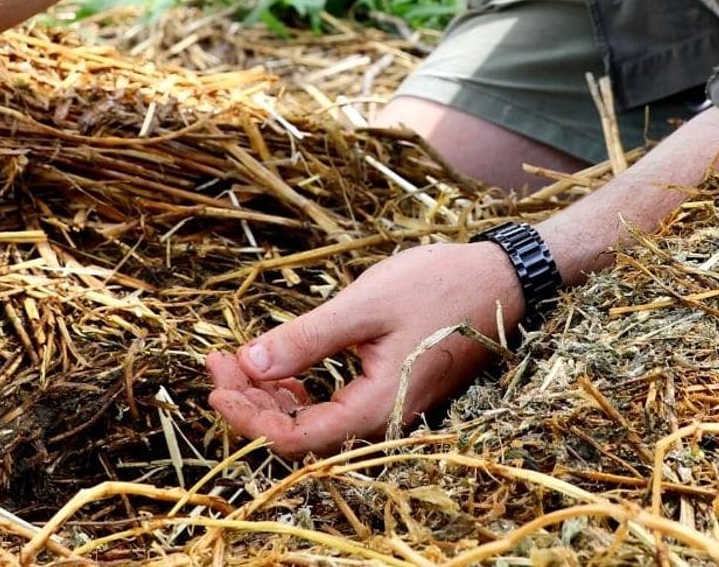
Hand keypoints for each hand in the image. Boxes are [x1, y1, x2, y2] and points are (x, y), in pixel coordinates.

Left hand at [206, 241, 524, 456]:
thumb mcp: (365, 306)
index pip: (294, 439)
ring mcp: (386, 410)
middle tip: (218, 360)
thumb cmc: (440, 286)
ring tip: (236, 360)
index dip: (247, 416)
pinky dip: (298, 388)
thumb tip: (251, 363)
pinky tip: (278, 365)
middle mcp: (381, 422)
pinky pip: (332, 406)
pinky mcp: (388, 393)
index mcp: (375, 409)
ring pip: (312, 421)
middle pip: (298, 434)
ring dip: (270, 395)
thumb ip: (308, 338)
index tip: (217, 380)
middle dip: (251, 401)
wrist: (502, 279)